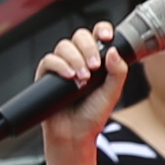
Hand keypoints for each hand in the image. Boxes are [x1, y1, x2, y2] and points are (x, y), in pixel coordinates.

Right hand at [36, 24, 133, 146]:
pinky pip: (49, 59)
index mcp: (97, 60)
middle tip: (94, 66)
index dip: (102, 30)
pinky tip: (69, 76)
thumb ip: (118, 72)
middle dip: (88, 48)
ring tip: (82, 78)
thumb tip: (114, 50)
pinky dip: (60, 65)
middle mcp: (79, 59)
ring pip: (64, 46)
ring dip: (75, 59)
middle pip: (80, 36)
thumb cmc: (92, 116)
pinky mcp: (47, 75)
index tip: (106, 36)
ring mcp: (62, 66)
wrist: (74, 134)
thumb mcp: (112, 93)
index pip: (98, 35)